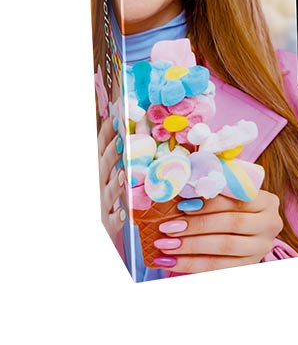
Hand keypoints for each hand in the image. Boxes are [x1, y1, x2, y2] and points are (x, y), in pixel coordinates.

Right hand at [97, 124, 124, 247]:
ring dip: (114, 183)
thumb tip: (147, 124)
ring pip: (108, 192)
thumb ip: (132, 154)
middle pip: (105, 167)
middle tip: (122, 141)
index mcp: (106, 169)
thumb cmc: (124, 195)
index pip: (103, 148)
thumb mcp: (125, 172)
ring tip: (123, 175)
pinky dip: (117, 217)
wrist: (113, 226)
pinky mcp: (109, 223)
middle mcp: (102, 184)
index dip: (107, 134)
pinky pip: (112, 220)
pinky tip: (124, 213)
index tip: (116, 118)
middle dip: (112, 154)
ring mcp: (105, 203)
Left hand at [148, 191, 283, 273]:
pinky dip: (191, 264)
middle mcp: (270, 225)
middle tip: (168, 227)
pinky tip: (170, 261)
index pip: (238, 200)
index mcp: (268, 202)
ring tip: (165, 244)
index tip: (182, 205)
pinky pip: (217, 267)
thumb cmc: (231, 211)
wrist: (242, 236)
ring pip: (224, 246)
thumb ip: (213, 192)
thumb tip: (181, 190)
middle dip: (196, 225)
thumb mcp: (230, 197)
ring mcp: (261, 248)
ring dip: (191, 245)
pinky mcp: (248, 266)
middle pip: (232, 223)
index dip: (210, 203)